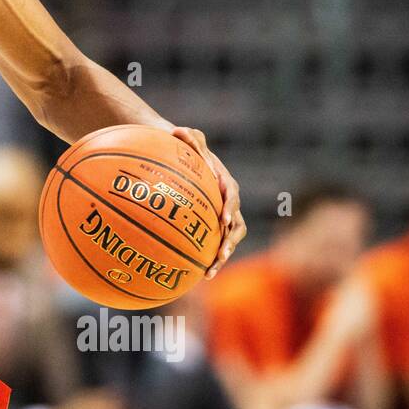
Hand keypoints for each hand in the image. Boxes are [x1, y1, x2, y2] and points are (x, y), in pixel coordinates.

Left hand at [171, 126, 245, 278]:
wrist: (173, 155)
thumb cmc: (178, 145)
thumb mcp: (183, 135)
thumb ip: (186, 136)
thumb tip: (179, 131)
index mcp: (222, 181)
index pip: (231, 193)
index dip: (230, 206)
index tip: (224, 218)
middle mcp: (226, 200)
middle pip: (236, 224)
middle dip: (230, 241)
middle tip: (221, 255)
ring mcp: (218, 215)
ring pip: (227, 239)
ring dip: (221, 257)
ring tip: (208, 274)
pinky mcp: (208, 226)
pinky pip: (210, 244)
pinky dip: (204, 259)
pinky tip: (192, 276)